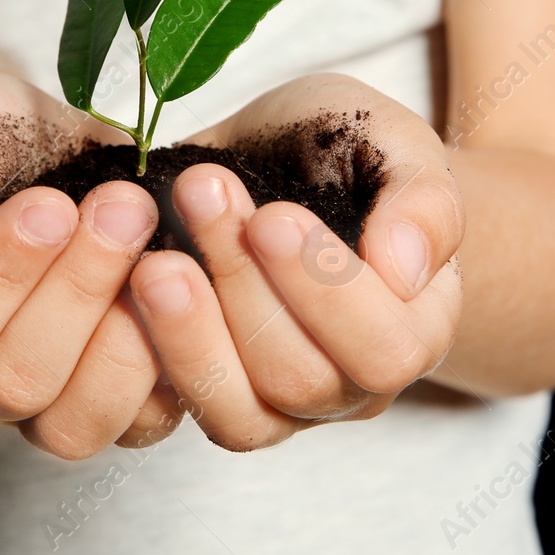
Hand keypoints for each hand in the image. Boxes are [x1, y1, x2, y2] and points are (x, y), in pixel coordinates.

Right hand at [0, 67, 182, 457]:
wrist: (35, 149)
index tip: (52, 202)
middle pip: (12, 381)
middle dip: (77, 289)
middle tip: (121, 206)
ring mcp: (40, 404)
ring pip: (74, 423)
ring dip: (126, 332)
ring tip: (157, 248)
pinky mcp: (114, 405)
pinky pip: (142, 424)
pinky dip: (173, 360)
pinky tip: (184, 283)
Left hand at [126, 73, 464, 449]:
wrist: (280, 156)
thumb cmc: (345, 150)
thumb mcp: (394, 142)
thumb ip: (424, 201)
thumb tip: (405, 267)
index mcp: (417, 327)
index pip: (385, 350)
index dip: (324, 292)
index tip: (270, 216)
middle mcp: (355, 385)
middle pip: (301, 378)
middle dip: (243, 285)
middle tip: (201, 195)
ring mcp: (284, 405)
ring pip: (239, 411)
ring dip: (190, 331)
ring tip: (155, 258)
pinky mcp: (217, 399)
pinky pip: (186, 410)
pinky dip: (153, 354)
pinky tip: (130, 287)